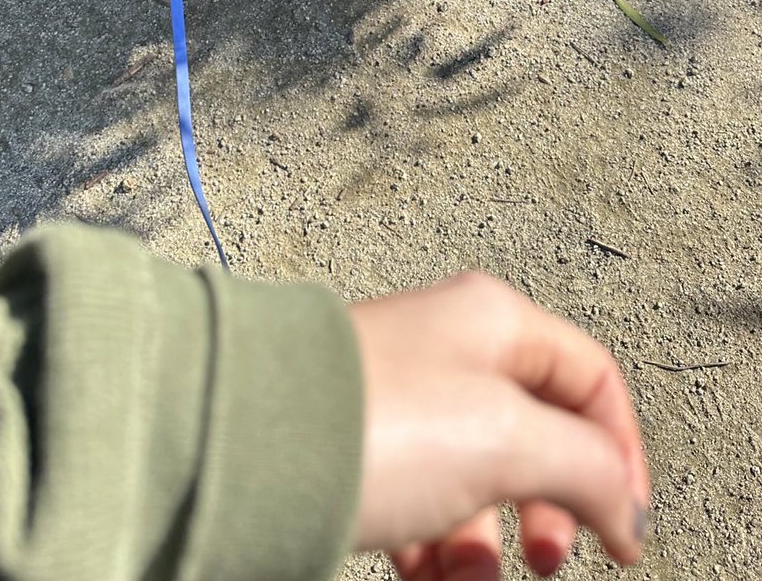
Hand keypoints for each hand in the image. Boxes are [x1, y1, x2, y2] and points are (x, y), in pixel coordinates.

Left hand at [349, 272, 648, 579]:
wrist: (251, 440)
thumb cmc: (383, 421)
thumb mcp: (509, 440)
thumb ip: (588, 468)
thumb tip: (626, 509)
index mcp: (495, 323)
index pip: (592, 381)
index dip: (622, 458)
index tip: (624, 538)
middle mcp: (452, 349)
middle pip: (537, 435)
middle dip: (551, 508)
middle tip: (544, 560)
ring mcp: (405, 398)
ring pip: (478, 480)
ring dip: (486, 545)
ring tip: (465, 580)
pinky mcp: (363, 445)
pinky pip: (422, 503)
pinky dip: (434, 550)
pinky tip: (422, 576)